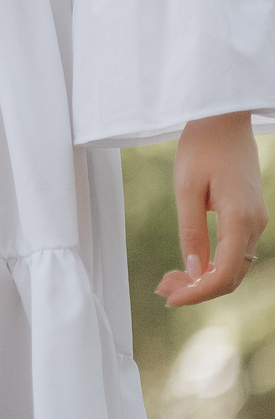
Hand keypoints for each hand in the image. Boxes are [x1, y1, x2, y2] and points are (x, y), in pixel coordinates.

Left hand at [157, 110, 265, 306]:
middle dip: (198, 290)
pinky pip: (235, 251)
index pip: (223, 274)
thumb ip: (191, 232)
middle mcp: (255, 225)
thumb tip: (194, 273)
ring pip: (234, 266)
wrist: (223, 120)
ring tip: (169, 279)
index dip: (197, 293)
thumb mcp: (187, 189)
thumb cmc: (201, 148)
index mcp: (241, 220)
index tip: (169, 299)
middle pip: (231, 276)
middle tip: (162, 289)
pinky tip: (188, 264)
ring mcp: (256, 221)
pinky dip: (212, 263)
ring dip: (204, 278)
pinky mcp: (250, 216)